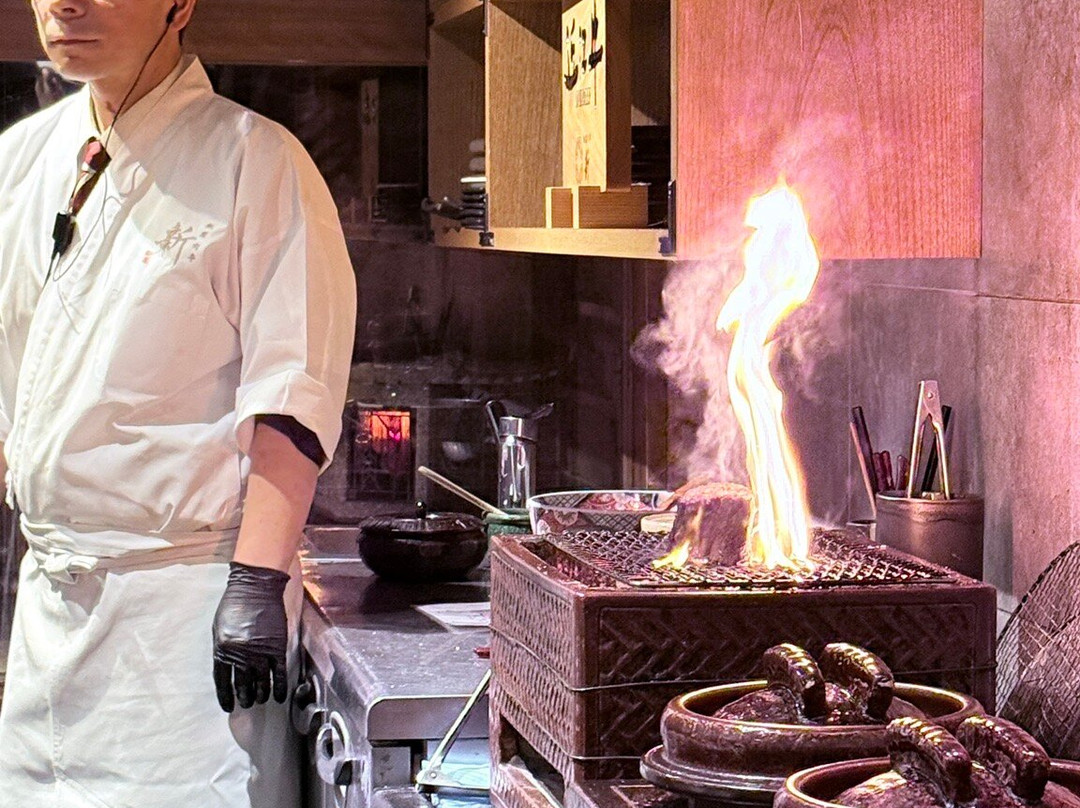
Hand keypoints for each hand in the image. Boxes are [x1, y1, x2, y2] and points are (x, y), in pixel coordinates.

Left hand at [212, 561, 290, 711]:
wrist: (257, 586)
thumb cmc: (235, 602)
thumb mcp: (220, 626)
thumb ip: (223, 647)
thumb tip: (227, 665)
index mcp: (223, 650)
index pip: (222, 681)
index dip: (225, 696)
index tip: (228, 706)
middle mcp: (241, 655)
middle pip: (242, 684)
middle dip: (244, 697)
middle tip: (246, 704)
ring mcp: (260, 652)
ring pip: (261, 682)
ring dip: (261, 694)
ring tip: (260, 700)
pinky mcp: (277, 648)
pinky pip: (279, 674)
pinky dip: (279, 687)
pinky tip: (279, 697)